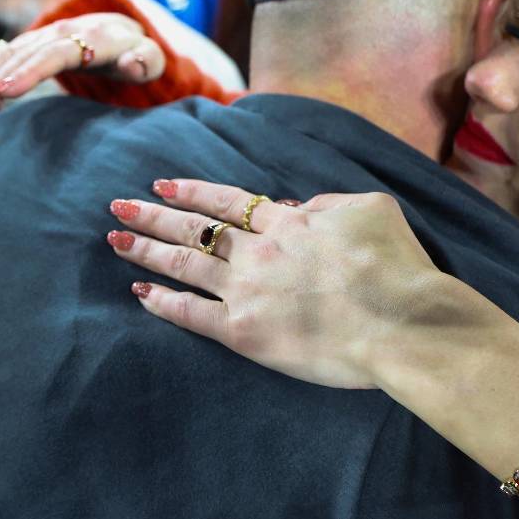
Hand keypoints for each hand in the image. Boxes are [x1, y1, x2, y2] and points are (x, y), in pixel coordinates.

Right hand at [0, 13, 164, 110]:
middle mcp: (65, 32)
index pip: (59, 54)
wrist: (123, 34)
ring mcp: (46, 37)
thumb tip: (131, 63)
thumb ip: (145, 62)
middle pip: (27, 54)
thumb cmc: (139, 55)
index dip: (32, 71)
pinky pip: (5, 54)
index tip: (7, 90)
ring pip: (11, 52)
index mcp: (95, 38)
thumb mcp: (151, 59)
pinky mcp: (33, 44)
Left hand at [106, 179, 444, 388]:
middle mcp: (260, 252)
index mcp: (290, 223)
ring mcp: (247, 292)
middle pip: (196, 229)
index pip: (229, 201)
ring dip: (148, 251)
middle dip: (155, 216)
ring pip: (185, 266)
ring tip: (117, 241)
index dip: (193, 191)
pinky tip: (141, 295)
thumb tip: (298, 208)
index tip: (163, 183)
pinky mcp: (245, 334)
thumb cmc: (396, 266)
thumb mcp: (373, 208)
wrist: (401, 322)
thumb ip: (330, 202)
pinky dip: (165, 305)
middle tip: (119, 206)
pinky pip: (193, 316)